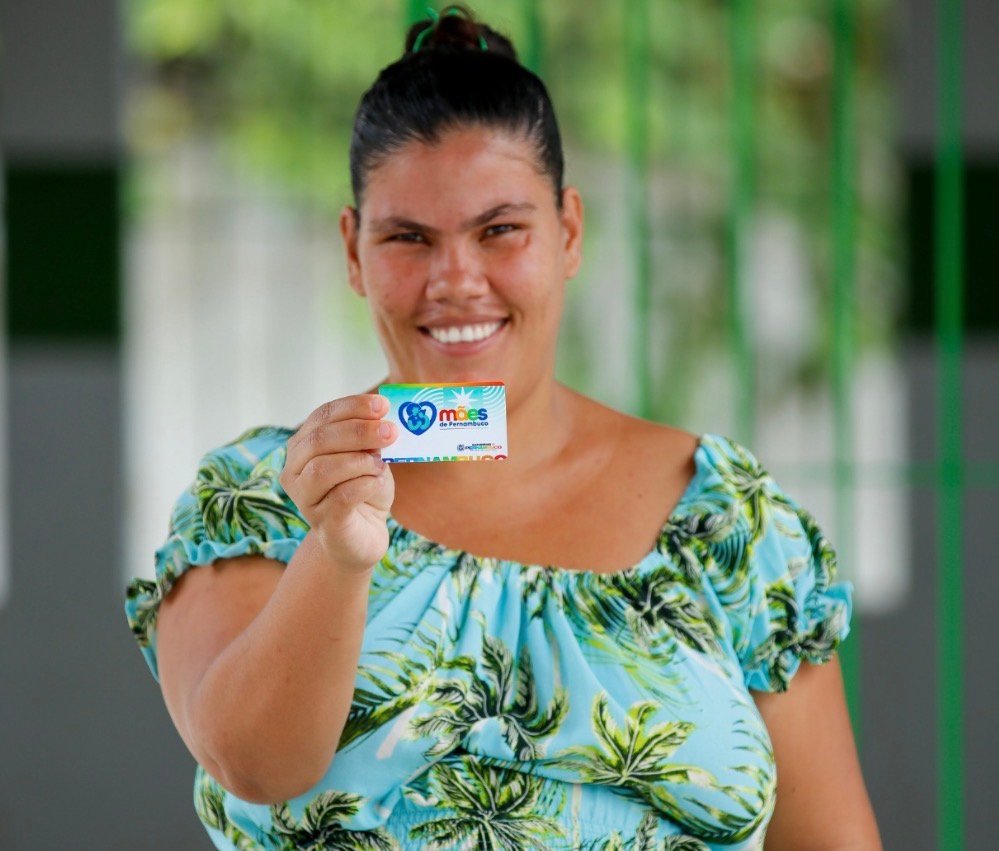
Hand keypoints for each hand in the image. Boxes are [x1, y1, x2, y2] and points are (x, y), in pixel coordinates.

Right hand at [280, 394, 397, 572]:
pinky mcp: (324, 522)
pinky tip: (377, 483)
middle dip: (359, 431)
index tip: (382, 405)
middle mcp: (295, 470)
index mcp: (304, 445)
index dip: (353, 407)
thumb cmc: (364, 491)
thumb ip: (371, 438)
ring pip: (324, 469)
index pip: (323, 416)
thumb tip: (383, 418)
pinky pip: (341, 496)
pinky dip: (364, 485)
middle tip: (391, 432)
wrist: (363, 536)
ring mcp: (305, 498)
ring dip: (359, 461)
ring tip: (380, 465)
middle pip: (320, 440)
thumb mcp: (369, 457)